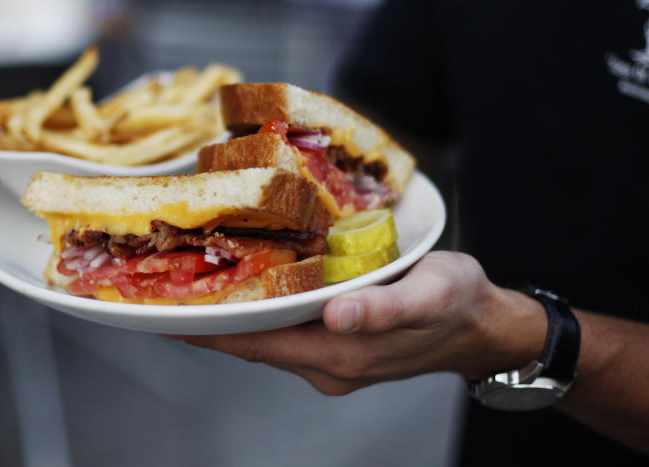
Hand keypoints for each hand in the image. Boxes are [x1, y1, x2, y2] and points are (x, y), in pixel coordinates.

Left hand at [177, 251, 545, 394]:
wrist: (486, 329)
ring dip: (233, 318)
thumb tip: (339, 315)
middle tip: (167, 286)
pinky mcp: (340, 350)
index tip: (162, 314)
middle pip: (252, 343)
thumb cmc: (459, 302)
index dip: (208, 330)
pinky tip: (250, 291)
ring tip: (195, 284)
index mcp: (341, 353)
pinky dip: (262, 316)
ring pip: (267, 340)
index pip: (255, 343)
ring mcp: (332, 362)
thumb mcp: (431, 295)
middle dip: (210, 320)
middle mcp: (328, 365)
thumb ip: (386, 308)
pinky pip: (286, 336)